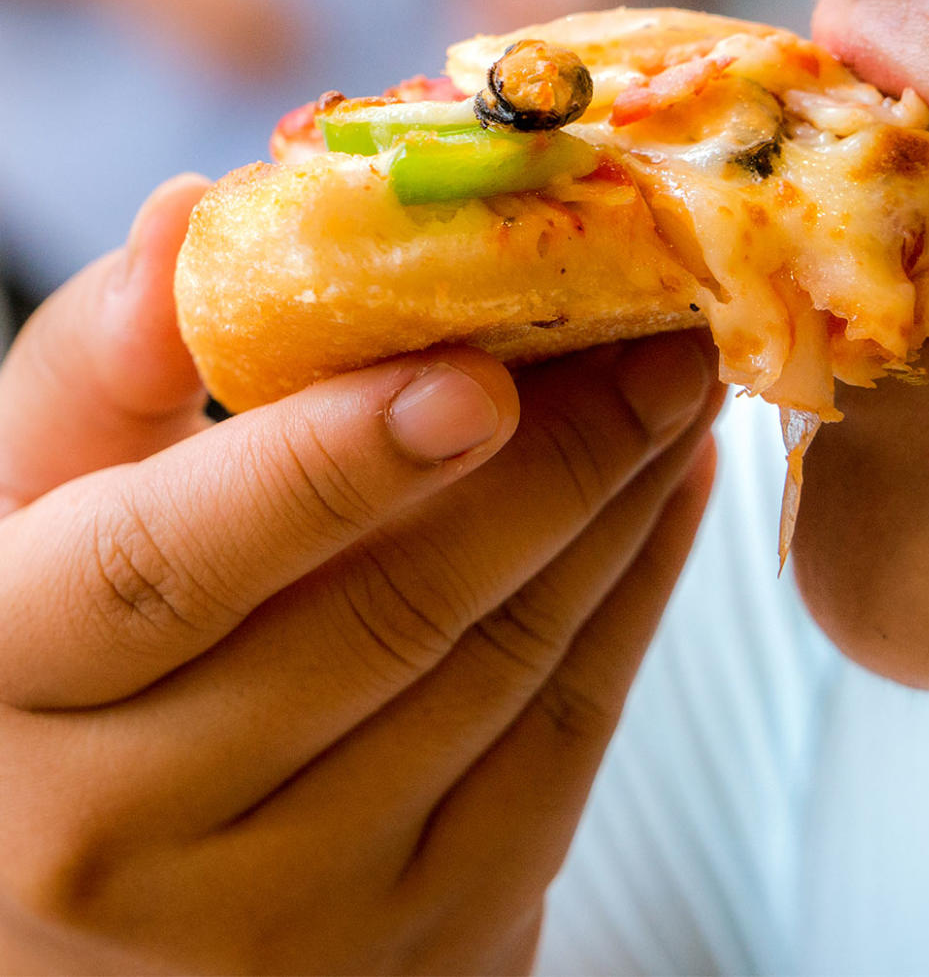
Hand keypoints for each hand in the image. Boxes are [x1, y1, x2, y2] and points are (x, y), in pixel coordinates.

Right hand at [0, 177, 719, 973]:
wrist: (129, 923)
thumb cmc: (70, 688)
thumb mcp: (31, 521)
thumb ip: (96, 374)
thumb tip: (191, 209)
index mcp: (13, 689)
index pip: (169, 568)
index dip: (326, 466)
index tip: (478, 372)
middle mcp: (139, 832)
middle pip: (388, 618)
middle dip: (552, 462)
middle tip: (654, 336)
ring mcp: (302, 913)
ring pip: (506, 674)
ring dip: (616, 513)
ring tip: (676, 395)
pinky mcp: (434, 935)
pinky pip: (566, 744)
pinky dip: (635, 600)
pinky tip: (666, 497)